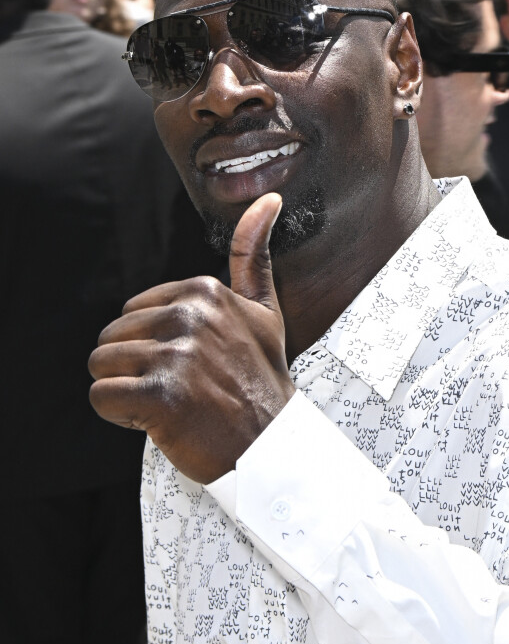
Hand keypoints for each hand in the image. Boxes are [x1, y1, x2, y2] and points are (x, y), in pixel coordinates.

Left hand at [88, 193, 295, 483]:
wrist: (271, 443)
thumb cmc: (262, 378)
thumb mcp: (264, 310)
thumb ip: (253, 254)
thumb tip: (267, 199)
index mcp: (204, 291)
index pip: (133, 311)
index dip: (153, 344)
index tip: (191, 364)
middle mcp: (189, 317)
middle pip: (112, 336)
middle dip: (135, 366)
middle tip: (180, 387)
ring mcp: (175, 356)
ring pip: (101, 364)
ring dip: (125, 390)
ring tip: (168, 402)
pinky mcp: (161, 396)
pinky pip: (101, 396)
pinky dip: (119, 415)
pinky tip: (156, 420)